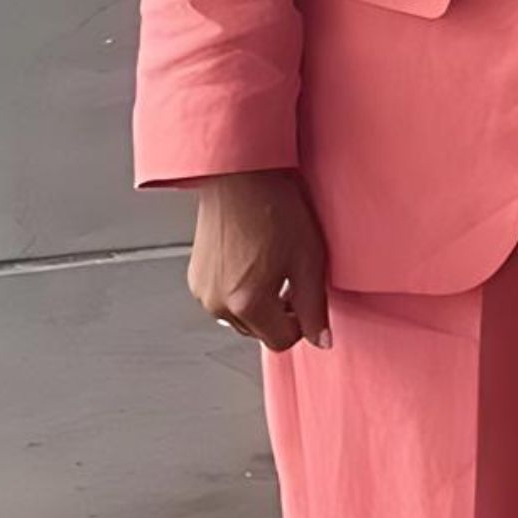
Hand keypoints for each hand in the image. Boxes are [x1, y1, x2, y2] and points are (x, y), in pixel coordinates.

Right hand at [183, 169, 327, 350]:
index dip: (301, 322)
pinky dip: (239, 290)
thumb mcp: (308, 260)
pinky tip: (251, 260)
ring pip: (241, 318)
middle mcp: (218, 303)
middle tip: (290, 279)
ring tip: (270, 266)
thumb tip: (321, 340)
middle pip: (260, 332)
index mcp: (246, 303)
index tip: (305, 299)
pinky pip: (224, 300)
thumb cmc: (273, 207)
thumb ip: (314, 307)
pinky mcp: (196, 278)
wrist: (239, 176)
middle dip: (279, 314)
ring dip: (258, 304)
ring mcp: (203, 291)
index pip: (282, 341)